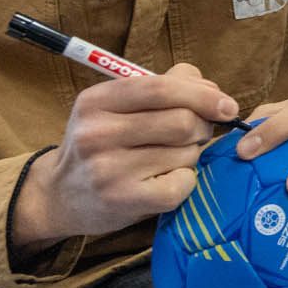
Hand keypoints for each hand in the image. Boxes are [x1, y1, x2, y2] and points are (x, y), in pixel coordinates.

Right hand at [12, 62, 238, 255]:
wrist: (60, 196)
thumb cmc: (102, 144)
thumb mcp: (116, 107)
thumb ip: (165, 87)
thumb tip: (213, 91)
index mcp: (95, 102)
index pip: (161, 88)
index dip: (202, 94)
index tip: (227, 105)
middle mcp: (96, 134)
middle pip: (182, 121)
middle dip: (202, 127)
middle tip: (196, 135)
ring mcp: (107, 169)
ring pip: (186, 153)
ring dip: (191, 155)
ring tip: (169, 159)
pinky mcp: (122, 200)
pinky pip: (182, 184)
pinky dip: (186, 181)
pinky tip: (167, 181)